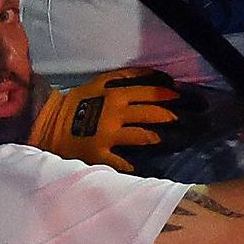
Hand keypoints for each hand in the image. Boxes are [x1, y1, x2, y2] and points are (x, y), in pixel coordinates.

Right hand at [29, 72, 188, 172]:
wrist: (51, 124)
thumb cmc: (81, 101)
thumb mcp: (103, 82)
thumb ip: (129, 78)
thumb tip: (159, 76)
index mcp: (116, 94)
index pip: (151, 93)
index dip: (171, 95)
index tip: (187, 99)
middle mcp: (115, 114)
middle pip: (152, 114)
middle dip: (175, 117)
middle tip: (192, 121)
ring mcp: (108, 135)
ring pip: (143, 136)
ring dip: (163, 138)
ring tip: (178, 140)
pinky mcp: (100, 155)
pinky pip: (123, 161)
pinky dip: (137, 165)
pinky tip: (151, 167)